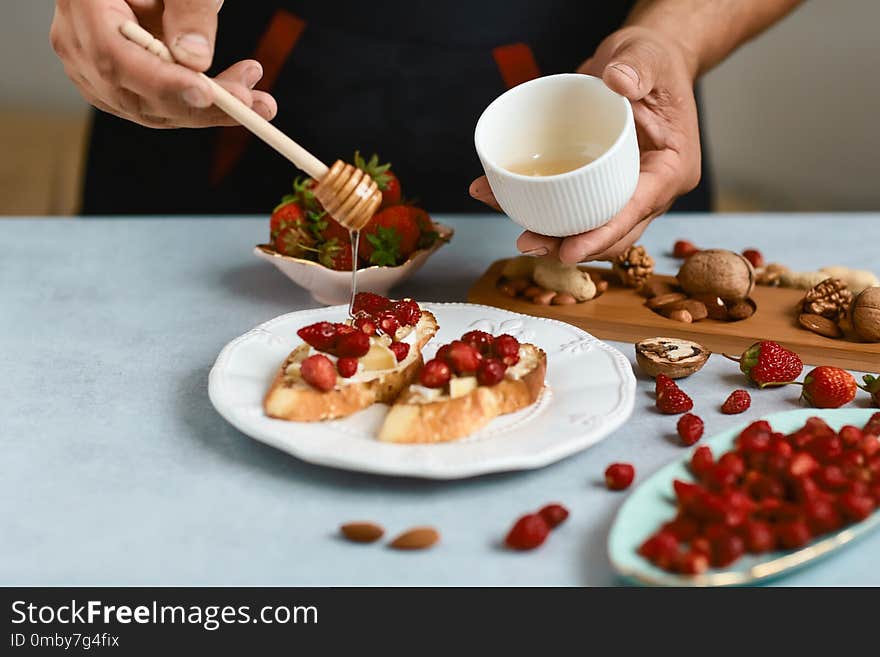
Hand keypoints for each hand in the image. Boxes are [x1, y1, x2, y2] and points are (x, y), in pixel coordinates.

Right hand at [50, 0, 276, 127]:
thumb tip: (195, 61)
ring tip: (257, 96)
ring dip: (209, 110)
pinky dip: (198, 104)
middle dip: (202, 107)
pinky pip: (156, 104)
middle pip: (135, 95)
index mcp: (83, 2)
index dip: (164, 84)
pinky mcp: (115, 80)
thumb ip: (188, 7)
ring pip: (150, 108)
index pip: (114, 58)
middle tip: (257, 104)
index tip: (208, 94)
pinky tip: (233, 92)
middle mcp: (78, 40)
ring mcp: (92, 65)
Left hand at [470, 26, 700, 262]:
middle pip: (612, 233)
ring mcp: (625, 192)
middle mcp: (650, 190)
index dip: (603, 234)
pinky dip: (545, 211)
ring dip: (555, 238)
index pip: (636, 210)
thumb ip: (637, 67)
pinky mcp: (600, 185)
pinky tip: (507, 202)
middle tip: (529, 244)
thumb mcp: (647, 55)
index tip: (570, 251)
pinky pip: (574, 206)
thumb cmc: (652, 60)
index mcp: (671, 169)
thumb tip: (618, 81)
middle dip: (572, 246)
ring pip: (591, 228)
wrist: (639, 63)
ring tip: (519, 236)